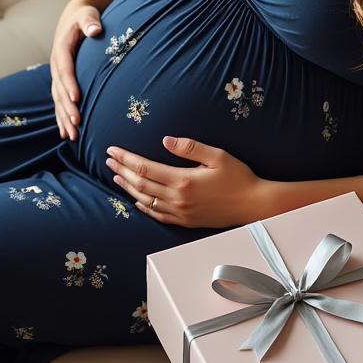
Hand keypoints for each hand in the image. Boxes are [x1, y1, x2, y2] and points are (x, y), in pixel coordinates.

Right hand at [50, 0, 104, 140]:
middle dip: (67, 107)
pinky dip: (61, 118)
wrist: (72, 19)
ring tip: (72, 135)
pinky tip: (66, 134)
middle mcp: (56, 65)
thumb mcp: (87, 15)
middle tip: (77, 123)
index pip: (65, 69)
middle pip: (60, 90)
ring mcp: (57, 75)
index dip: (69, 84)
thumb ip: (90, 21)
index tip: (77, 98)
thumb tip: (95, 29)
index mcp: (62, 50)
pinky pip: (59, 102)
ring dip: (63, 118)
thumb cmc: (84, 17)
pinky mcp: (60, 82)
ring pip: (58, 100)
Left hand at [106, 136, 263, 227]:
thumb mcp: (217, 156)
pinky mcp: (185, 222)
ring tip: (116, 177)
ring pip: (145, 200)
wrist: (253, 205)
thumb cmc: (238, 177)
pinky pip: (158, 215)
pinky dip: (143, 206)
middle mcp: (177, 199)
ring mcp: (180, 213)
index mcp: (183, 180)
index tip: (113, 150)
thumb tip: (165, 140)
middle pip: (140, 184)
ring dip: (128, 188)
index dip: (126, 158)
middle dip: (122, 171)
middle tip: (108, 160)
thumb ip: (190, 148)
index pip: (145, 168)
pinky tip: (137, 199)